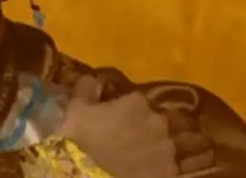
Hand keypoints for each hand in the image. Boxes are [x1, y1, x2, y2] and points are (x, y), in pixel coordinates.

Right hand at [58, 76, 180, 177]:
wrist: (99, 177)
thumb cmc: (85, 139)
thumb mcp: (75, 109)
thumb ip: (86, 87)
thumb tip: (93, 79)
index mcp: (136, 102)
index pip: (134, 100)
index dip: (122, 109)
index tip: (111, 119)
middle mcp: (157, 120)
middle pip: (150, 120)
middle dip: (139, 126)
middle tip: (122, 138)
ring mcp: (167, 147)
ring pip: (160, 142)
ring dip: (149, 146)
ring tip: (132, 156)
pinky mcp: (170, 170)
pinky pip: (164, 164)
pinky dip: (155, 166)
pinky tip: (140, 169)